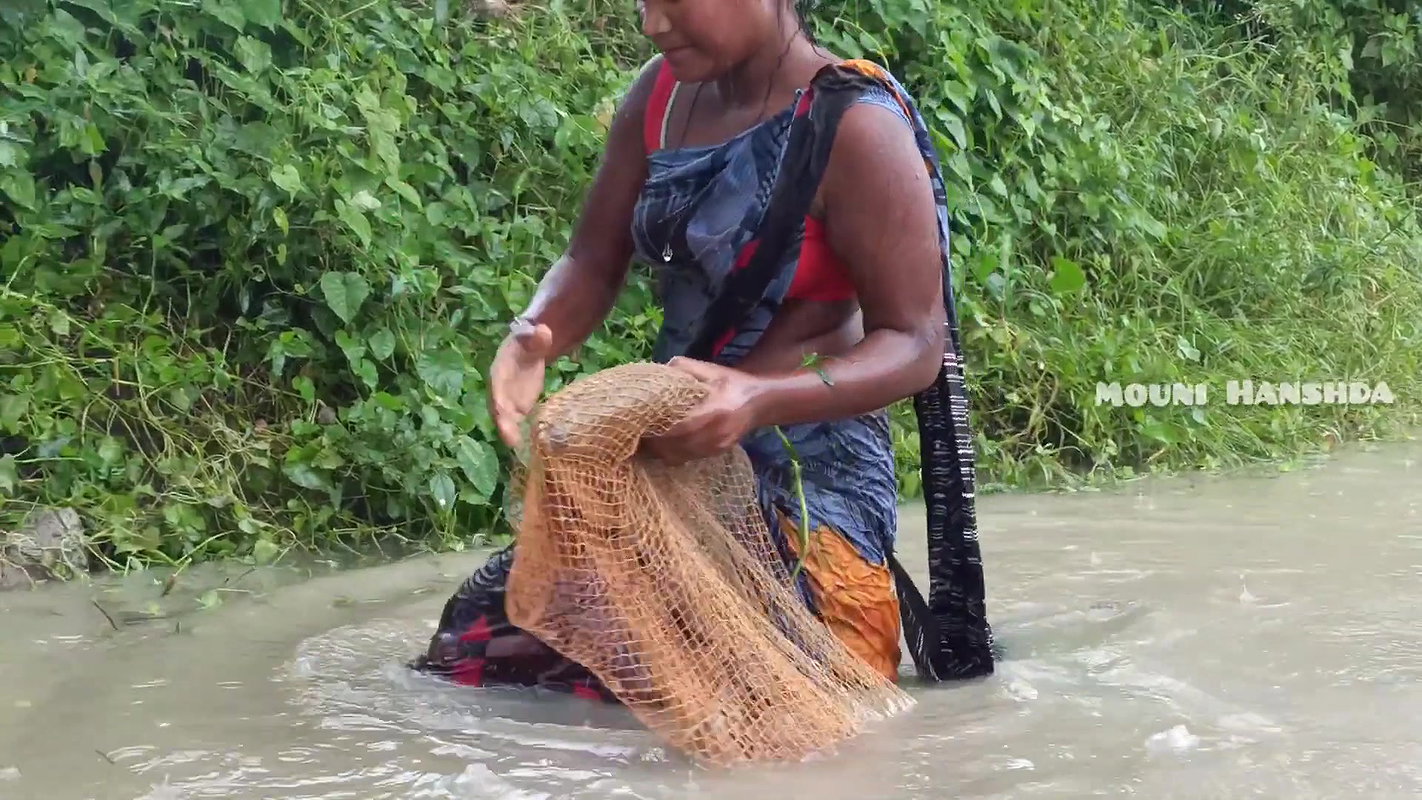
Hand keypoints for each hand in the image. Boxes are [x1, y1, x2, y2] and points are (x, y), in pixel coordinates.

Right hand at [489, 320, 553, 448]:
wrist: (531, 348)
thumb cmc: (529, 341)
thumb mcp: (533, 337)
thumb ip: (537, 337)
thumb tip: (544, 330)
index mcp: (500, 371)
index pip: (497, 387)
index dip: (499, 401)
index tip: (504, 414)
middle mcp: (501, 389)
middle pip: (500, 409)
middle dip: (504, 425)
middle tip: (512, 442)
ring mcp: (509, 400)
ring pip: (509, 420)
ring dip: (513, 435)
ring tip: (519, 450)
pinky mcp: (520, 408)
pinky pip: (520, 423)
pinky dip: (524, 435)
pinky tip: (531, 448)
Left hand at [641, 357, 767, 465]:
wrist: (760, 402)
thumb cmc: (733, 383)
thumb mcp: (711, 370)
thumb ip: (685, 367)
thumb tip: (660, 370)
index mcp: (714, 411)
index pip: (678, 428)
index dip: (656, 429)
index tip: (639, 421)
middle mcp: (715, 434)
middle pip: (674, 447)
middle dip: (653, 443)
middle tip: (637, 432)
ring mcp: (715, 447)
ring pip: (677, 457)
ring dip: (659, 450)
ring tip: (646, 439)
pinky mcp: (715, 454)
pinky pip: (686, 459)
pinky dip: (671, 453)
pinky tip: (663, 443)